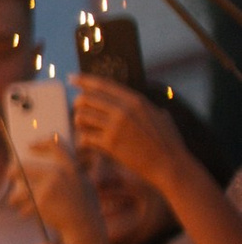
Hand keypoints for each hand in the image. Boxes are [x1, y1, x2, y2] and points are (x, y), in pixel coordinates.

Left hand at [72, 75, 196, 201]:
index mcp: (135, 100)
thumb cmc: (167, 143)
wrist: (170, 165)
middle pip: (86, 99)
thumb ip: (144, 106)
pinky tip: (87, 144)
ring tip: (84, 128)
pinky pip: (85, 137)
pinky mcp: (110, 144)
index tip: (72, 78)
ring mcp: (115, 127)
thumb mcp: (159, 116)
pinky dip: (83, 140)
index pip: (102, 85)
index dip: (84, 80)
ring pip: (81, 117)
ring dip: (79, 123)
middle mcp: (123, 110)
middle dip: (78, 104)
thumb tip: (134, 100)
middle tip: (79, 111)